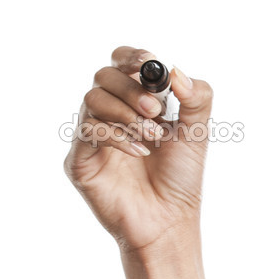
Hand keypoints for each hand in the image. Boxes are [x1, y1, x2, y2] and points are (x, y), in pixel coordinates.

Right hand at [64, 44, 212, 258]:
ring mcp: (93, 136)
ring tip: (152, 138)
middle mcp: (111, 114)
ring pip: (93, 99)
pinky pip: (87, 130)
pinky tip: (139, 152)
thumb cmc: (180, 178)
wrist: (170, 220)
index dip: (131, 57)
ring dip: (126, 114)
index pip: (121, 63)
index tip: (150, 63)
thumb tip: (177, 71)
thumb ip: (196, 100)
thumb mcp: (197, 135)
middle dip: (133, 90)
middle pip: (105, 76)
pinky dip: (116, 136)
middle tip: (156, 112)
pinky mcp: (81, 159)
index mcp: (136, 102)